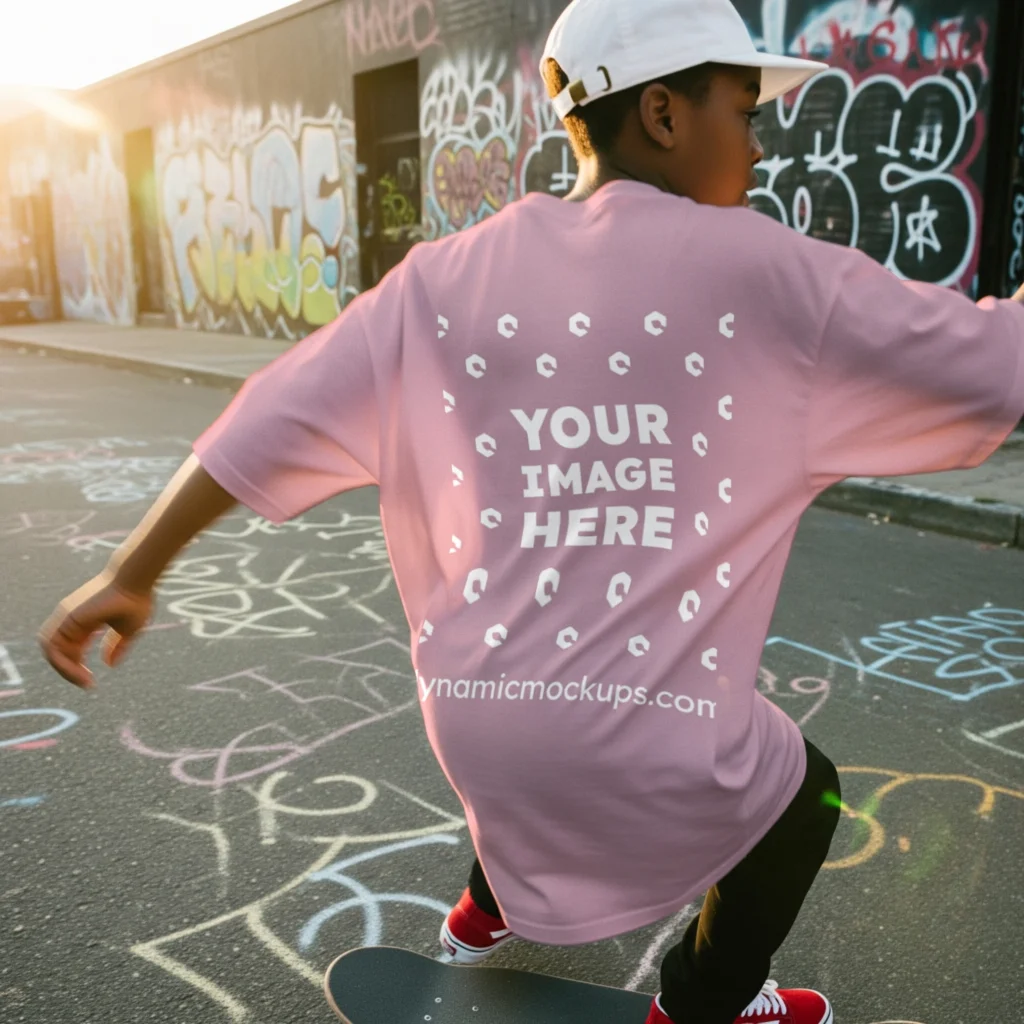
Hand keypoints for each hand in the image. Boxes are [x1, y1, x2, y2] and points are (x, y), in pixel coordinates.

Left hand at [38, 573, 153, 689]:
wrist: (135, 582)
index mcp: (85, 623)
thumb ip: (117, 646)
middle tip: (86, 683)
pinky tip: (79, 671)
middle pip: (57, 652)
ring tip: (82, 680)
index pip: (70, 650)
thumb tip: (109, 664)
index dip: (76, 668)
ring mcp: (65, 617)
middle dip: (68, 671)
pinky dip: (61, 662)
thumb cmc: (136, 601)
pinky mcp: (66, 617)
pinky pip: (52, 645)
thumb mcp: (128, 630)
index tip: (92, 682)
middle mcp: (71, 620)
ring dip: (63, 669)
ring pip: (50, 650)